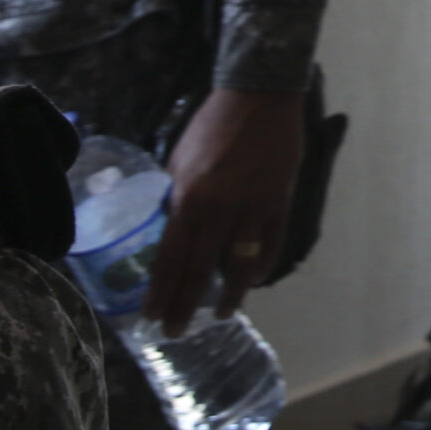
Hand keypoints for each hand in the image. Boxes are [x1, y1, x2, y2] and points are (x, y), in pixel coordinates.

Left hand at [145, 87, 304, 333]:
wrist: (259, 98)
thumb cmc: (212, 126)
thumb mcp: (178, 160)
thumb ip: (175, 197)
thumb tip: (170, 227)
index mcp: (189, 200)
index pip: (170, 259)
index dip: (160, 291)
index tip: (150, 316)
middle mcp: (220, 211)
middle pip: (200, 271)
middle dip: (185, 305)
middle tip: (175, 331)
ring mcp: (254, 209)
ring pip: (240, 266)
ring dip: (230, 295)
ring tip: (221, 314)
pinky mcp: (280, 202)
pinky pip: (272, 244)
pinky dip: (263, 265)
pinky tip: (254, 278)